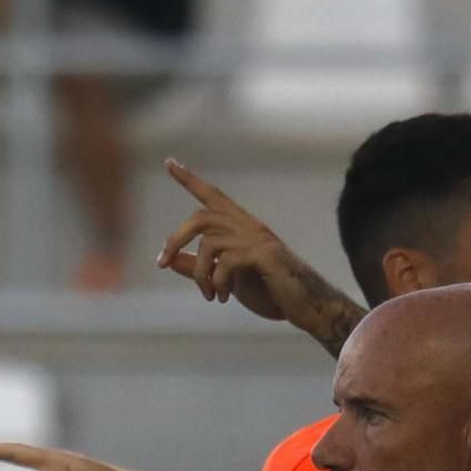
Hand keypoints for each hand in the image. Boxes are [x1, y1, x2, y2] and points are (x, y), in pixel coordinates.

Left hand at [158, 158, 362, 351]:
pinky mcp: (265, 255)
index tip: (169, 163)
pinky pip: (226, 262)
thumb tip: (171, 260)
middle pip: (201, 217)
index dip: (190, 180)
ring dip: (200, 274)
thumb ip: (200, 268)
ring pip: (209, 243)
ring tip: (210, 296)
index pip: (212, 196)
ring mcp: (258, 239)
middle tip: (162, 263)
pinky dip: (218, 282)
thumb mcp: (228, 280)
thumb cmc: (272, 293)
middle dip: (175, 239)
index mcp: (241, 228)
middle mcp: (248, 227)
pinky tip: (223, 297)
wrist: (309, 306)